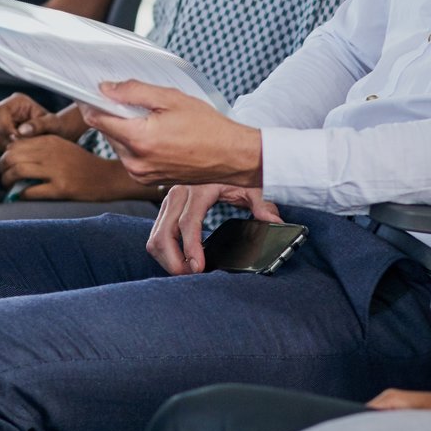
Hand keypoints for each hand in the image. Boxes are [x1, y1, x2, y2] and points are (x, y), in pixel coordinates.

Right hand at [0, 93, 83, 153]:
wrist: (56, 134)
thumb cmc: (56, 126)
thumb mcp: (52, 124)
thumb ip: (39, 125)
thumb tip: (22, 131)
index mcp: (17, 101)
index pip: (0, 111)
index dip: (5, 127)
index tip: (16, 139)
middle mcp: (5, 110)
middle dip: (5, 140)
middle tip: (20, 149)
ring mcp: (0, 123)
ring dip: (4, 147)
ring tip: (21, 151)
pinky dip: (5, 151)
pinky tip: (18, 154)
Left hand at [0, 135, 134, 200]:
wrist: (106, 177)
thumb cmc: (81, 164)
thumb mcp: (62, 147)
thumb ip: (40, 148)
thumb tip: (12, 154)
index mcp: (50, 141)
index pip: (16, 144)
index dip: (5, 155)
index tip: (4, 165)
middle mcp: (51, 153)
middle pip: (13, 156)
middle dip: (2, 168)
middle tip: (2, 177)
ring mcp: (56, 170)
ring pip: (18, 171)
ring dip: (7, 181)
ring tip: (8, 186)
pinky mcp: (61, 188)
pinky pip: (31, 191)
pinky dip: (21, 194)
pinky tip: (21, 196)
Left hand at [80, 82, 262, 186]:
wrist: (231, 157)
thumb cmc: (208, 128)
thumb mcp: (171, 99)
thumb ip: (134, 92)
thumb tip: (106, 89)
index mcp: (139, 139)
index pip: (97, 119)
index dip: (92, 102)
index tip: (92, 92)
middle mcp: (135, 162)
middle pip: (107, 131)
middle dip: (114, 114)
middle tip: (135, 103)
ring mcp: (140, 174)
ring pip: (118, 144)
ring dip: (125, 129)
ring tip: (153, 120)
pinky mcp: (147, 180)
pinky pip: (130, 157)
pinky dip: (136, 143)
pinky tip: (157, 135)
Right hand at [146, 183, 279, 275]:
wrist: (218, 155)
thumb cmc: (234, 172)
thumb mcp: (251, 186)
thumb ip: (262, 204)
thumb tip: (275, 222)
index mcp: (198, 189)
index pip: (188, 223)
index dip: (191, 248)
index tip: (198, 267)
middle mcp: (178, 194)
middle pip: (163, 235)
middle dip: (174, 262)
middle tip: (194, 276)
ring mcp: (169, 201)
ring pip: (155, 238)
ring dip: (167, 260)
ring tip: (188, 271)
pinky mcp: (166, 208)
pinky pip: (156, 235)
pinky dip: (165, 252)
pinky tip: (181, 260)